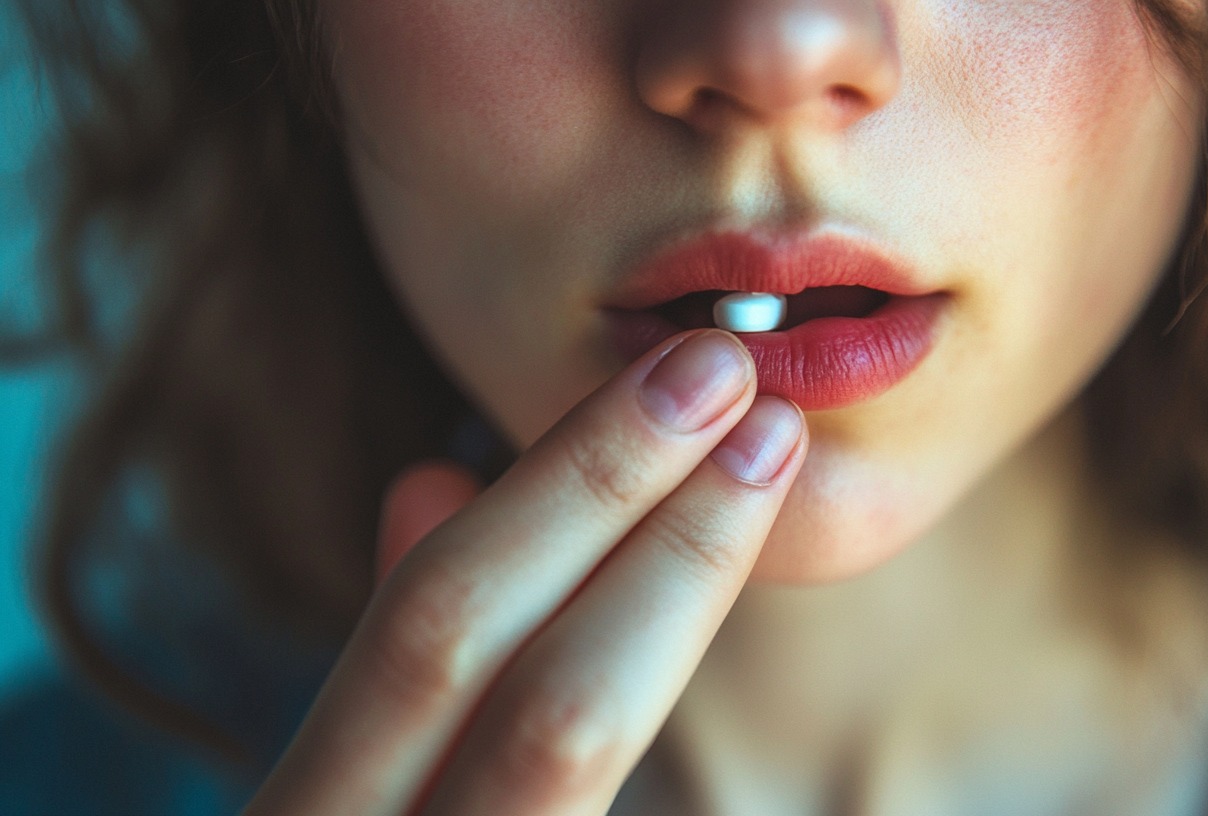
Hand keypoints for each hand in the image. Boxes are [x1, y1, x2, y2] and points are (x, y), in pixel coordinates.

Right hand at [246, 329, 807, 814]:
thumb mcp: (346, 782)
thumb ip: (394, 663)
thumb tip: (425, 476)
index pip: (434, 627)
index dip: (568, 485)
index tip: (685, 376)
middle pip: (536, 693)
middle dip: (653, 528)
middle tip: (754, 396)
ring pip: (575, 753)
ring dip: (678, 601)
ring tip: (757, 474)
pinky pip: (624, 810)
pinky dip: (653, 695)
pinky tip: (706, 614)